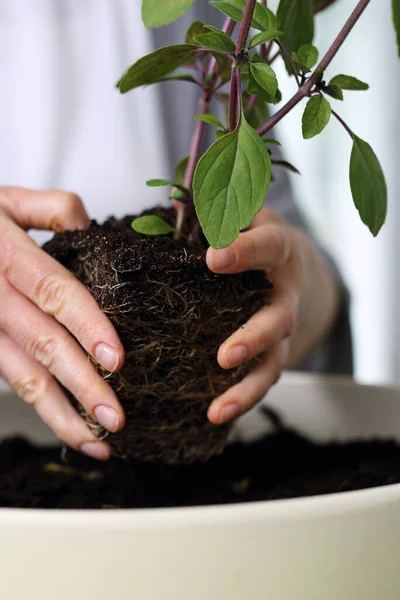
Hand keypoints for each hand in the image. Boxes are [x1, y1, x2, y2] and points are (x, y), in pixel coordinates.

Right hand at [0, 187, 124, 459]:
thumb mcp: (7, 199)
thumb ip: (53, 208)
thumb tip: (90, 230)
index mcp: (6, 253)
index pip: (53, 290)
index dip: (85, 325)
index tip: (114, 359)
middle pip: (41, 343)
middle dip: (81, 384)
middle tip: (115, 418)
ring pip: (21, 375)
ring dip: (60, 413)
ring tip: (96, 442)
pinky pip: (10, 378)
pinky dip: (41, 408)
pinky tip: (68, 427)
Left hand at [206, 207, 338, 424]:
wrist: (289, 261)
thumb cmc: (250, 232)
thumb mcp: (239, 210)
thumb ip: (214, 207)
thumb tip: (172, 203)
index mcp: (278, 249)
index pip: (268, 246)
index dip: (245, 252)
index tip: (214, 259)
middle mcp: (286, 291)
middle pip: (279, 317)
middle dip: (254, 337)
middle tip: (226, 355)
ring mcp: (283, 324)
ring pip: (275, 360)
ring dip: (249, 386)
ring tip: (218, 408)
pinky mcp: (274, 350)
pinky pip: (264, 377)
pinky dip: (243, 398)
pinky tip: (216, 415)